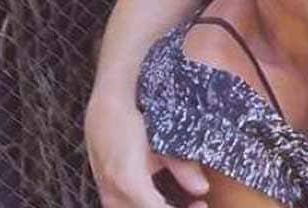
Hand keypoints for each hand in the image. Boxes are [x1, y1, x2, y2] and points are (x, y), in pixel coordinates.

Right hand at [85, 92, 208, 206]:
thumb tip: (202, 189)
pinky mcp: (107, 192)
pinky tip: (164, 200)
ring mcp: (108, 195)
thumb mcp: (163, 142)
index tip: (201, 206)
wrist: (105, 110)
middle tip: (197, 204)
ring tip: (184, 202)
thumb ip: (183, 167)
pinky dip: (148, 206)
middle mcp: (115, 194)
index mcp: (130, 182)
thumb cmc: (135, 122)